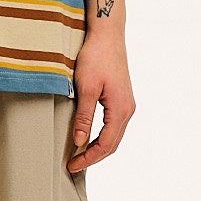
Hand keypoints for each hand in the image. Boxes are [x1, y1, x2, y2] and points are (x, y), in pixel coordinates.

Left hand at [67, 33, 135, 171]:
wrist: (107, 35)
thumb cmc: (96, 57)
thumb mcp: (86, 88)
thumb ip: (84, 116)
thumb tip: (80, 141)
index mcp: (121, 109)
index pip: (106, 144)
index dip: (89, 158)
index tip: (72, 165)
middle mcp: (128, 109)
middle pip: (112, 144)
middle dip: (94, 157)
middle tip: (73, 165)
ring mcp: (126, 104)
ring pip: (114, 136)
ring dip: (98, 148)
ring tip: (79, 155)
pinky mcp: (121, 98)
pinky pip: (114, 125)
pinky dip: (102, 136)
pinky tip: (89, 138)